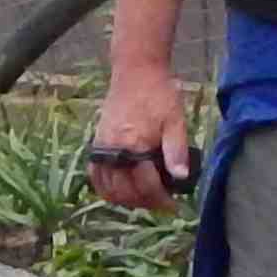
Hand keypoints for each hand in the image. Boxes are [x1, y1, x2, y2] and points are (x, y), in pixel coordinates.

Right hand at [86, 63, 195, 209]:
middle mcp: (114, 149)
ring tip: (144, 199)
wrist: (136, 71)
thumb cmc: (159, 94)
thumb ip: (177, 150)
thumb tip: (181, 177)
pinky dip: (106, 188)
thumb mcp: (175, 120)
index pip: (145, 185)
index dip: (160, 199)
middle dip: (144, 203)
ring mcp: (102, 147)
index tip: (174, 205)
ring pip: (107, 188)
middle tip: (161, 204)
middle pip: (124, 191)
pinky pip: (95, 175)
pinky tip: (120, 191)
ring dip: (125, 200)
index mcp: (134, 144)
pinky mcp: (97, 143)